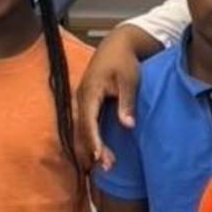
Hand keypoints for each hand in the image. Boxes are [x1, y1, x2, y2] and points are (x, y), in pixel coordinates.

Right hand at [74, 30, 146, 169]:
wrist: (118, 44)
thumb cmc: (124, 61)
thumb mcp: (130, 79)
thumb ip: (127, 101)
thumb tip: (127, 125)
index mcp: (89, 91)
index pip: (89, 121)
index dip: (94, 140)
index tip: (100, 156)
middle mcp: (81, 97)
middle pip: (84, 128)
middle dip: (93, 149)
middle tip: (108, 167)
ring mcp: (82, 100)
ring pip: (83, 128)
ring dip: (93, 145)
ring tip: (106, 164)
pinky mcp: (87, 102)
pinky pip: (86, 123)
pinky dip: (92, 137)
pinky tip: (100, 150)